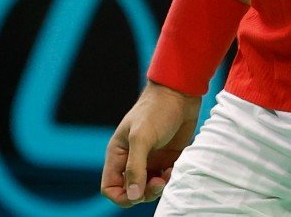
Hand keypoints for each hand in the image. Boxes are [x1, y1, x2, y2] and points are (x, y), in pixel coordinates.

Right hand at [100, 82, 200, 206]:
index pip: (110, 187)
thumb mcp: (141, 137)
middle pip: (131, 192)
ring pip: (148, 189)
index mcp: (118, 154)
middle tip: (158, 182)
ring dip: (158, 188)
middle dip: (144, 193)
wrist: (179, 95)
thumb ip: (135, 167)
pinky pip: (165, 180)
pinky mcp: (166, 159)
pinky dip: (170, 180)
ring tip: (168, 174)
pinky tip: (174, 168)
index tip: (137, 192)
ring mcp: (150, 160)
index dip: (121, 196)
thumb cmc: (155, 110)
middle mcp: (132, 160)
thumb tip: (133, 196)